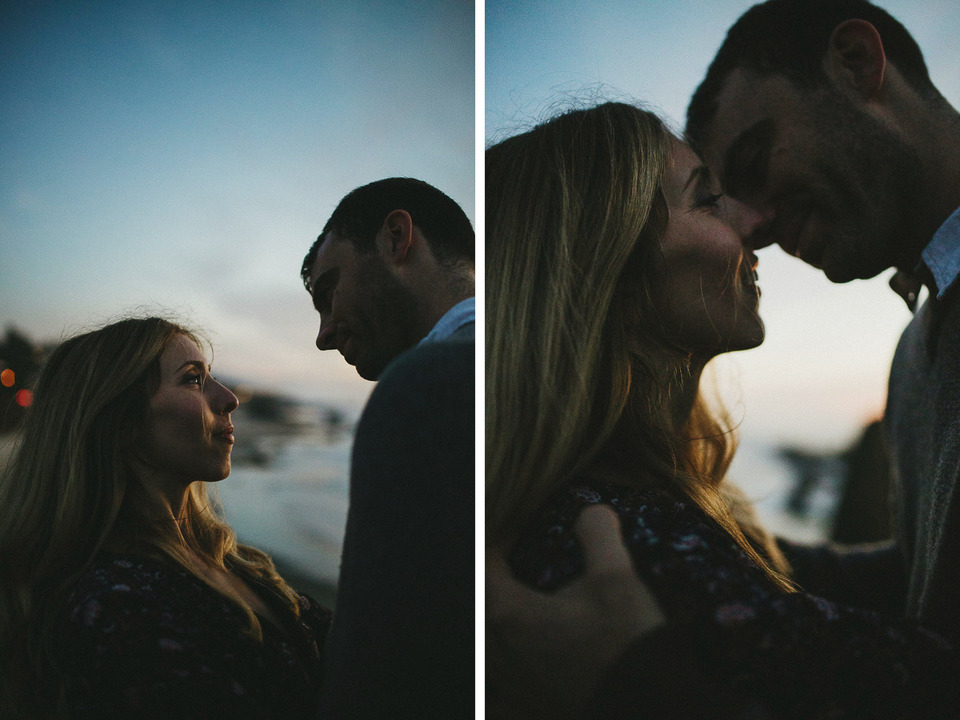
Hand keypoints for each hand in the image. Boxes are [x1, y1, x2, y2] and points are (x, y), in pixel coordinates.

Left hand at [485, 504, 665, 719]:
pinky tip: (531, 668)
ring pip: (490, 655)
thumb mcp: (616, 577)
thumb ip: (597, 535)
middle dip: (494, 589)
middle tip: (516, 571)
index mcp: (510, 615)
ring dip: (499, 632)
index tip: (515, 534)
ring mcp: (513, 690)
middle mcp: (500, 655)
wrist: (652, 707)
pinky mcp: (530, 712)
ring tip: (524, 617)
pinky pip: (503, 696)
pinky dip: (508, 679)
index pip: (485, 567)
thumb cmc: (627, 642)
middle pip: (482, 611)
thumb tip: (593, 511)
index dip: (498, 545)